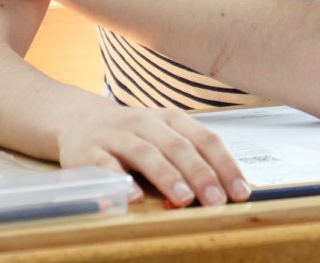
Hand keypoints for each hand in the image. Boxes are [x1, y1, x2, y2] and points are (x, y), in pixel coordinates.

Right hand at [58, 98, 250, 208]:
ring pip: (145, 153)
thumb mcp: (162, 136)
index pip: (205, 139)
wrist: (78, 119)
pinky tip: (134, 199)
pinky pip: (105, 167)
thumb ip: (188, 158)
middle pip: (178, 147)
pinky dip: (120, 183)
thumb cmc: (131, 134)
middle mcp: (145, 123)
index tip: (241, 191)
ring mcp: (116, 136)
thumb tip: (225, 190)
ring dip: (167, 176)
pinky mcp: (88, 152)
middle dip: (200, 174)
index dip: (225, 165)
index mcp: (170, 119)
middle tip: (216, 200)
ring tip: (184, 198)